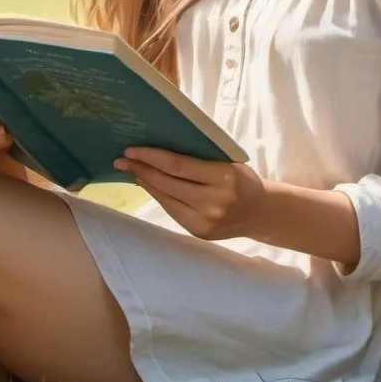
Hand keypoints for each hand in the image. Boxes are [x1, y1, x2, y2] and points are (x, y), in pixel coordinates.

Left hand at [114, 148, 265, 240]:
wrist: (259, 212)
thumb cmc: (239, 178)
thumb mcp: (225, 162)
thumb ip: (196, 157)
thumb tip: (156, 149)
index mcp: (223, 178)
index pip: (178, 166)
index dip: (151, 157)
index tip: (131, 149)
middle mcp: (214, 202)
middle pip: (167, 183)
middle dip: (141, 169)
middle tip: (121, 159)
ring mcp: (205, 221)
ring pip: (165, 199)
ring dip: (144, 183)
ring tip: (129, 169)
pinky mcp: (198, 232)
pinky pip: (171, 210)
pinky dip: (157, 195)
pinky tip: (146, 184)